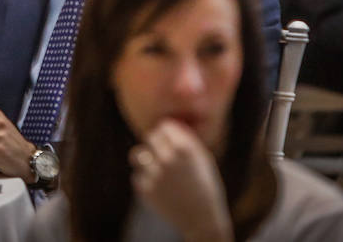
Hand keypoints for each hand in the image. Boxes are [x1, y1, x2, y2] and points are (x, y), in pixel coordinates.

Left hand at [129, 120, 231, 241]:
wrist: (202, 219)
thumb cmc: (205, 185)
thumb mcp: (202, 158)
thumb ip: (184, 139)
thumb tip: (165, 123)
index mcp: (184, 149)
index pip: (164, 126)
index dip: (167, 133)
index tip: (171, 141)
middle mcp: (168, 158)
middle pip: (150, 137)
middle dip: (156, 143)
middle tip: (164, 154)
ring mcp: (155, 174)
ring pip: (137, 154)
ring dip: (145, 159)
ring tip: (157, 168)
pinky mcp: (145, 189)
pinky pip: (138, 176)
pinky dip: (146, 180)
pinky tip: (160, 188)